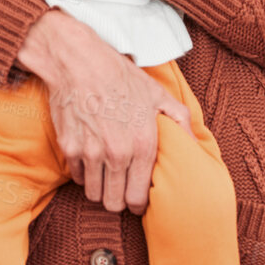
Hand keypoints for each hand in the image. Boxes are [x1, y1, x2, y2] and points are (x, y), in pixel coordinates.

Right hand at [16, 10, 191, 214]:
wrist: (79, 61)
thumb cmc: (120, 77)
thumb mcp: (158, 95)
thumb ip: (181, 122)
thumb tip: (196, 146)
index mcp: (142, 145)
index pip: (139, 198)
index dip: (139, 203)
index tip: (137, 196)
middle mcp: (117, 153)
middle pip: (115, 203)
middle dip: (119, 199)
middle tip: (120, 188)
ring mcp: (90, 152)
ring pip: (94, 194)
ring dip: (100, 188)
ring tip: (105, 175)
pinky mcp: (69, 148)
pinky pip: (77, 176)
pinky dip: (84, 172)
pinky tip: (91, 157)